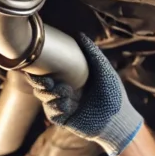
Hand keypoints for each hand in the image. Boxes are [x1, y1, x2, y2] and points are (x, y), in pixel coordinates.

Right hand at [26, 33, 142, 155]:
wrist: (118, 120)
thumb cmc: (114, 95)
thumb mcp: (104, 71)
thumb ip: (93, 53)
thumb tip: (79, 35)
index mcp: (71, 79)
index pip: (49, 71)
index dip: (39, 68)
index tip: (36, 63)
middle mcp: (64, 92)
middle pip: (41, 85)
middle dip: (40, 82)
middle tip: (48, 81)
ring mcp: (63, 106)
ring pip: (44, 97)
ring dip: (50, 93)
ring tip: (64, 92)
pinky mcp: (64, 119)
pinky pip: (51, 111)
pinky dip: (56, 106)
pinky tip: (66, 104)